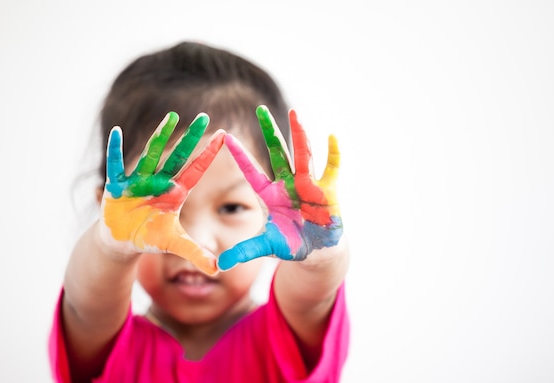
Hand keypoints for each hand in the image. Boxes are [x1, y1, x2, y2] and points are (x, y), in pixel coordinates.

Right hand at [100, 112, 224, 274]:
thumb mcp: (174, 245)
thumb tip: (218, 269)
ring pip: (150, 156)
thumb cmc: (149, 237)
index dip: (209, 155)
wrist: (121, 241)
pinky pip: (115, 167)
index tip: (224, 136)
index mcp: (175, 194)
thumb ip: (196, 254)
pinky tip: (116, 132)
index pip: (196, 171)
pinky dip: (114, 151)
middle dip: (191, 138)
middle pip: (177, 157)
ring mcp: (138, 182)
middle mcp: (159, 183)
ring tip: (172, 116)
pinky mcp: (116, 188)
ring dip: (160, 137)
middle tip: (205, 116)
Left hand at [218, 105, 342, 269]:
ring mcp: (308, 185)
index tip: (226, 137)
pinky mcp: (328, 190)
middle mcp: (288, 184)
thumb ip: (244, 251)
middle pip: (277, 153)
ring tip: (295, 112)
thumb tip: (220, 265)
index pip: (252, 172)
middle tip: (259, 109)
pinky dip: (333, 153)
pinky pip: (331, 169)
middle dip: (269, 132)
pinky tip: (332, 136)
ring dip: (299, 134)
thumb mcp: (267, 246)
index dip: (241, 156)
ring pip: (302, 155)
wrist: (317, 251)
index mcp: (271, 195)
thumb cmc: (291, 244)